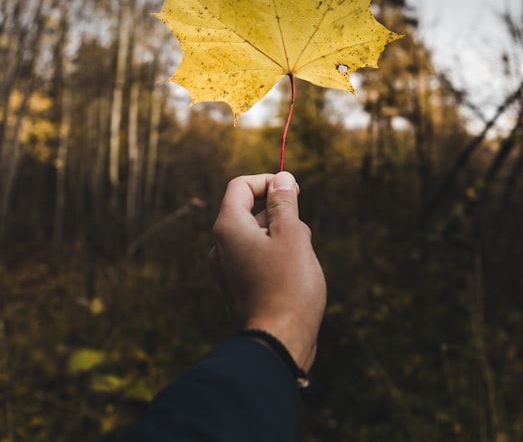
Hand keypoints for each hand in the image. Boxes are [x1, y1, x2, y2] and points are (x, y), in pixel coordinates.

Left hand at [210, 171, 326, 371]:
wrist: (277, 343)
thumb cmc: (288, 287)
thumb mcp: (292, 235)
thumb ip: (284, 204)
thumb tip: (282, 179)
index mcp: (228, 227)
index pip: (241, 186)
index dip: (268, 181)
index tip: (294, 190)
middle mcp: (220, 247)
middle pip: (250, 212)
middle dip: (280, 215)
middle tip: (302, 234)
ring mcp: (227, 269)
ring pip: (258, 237)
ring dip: (282, 238)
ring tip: (301, 263)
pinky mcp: (238, 287)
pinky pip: (257, 259)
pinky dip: (277, 259)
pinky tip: (295, 278)